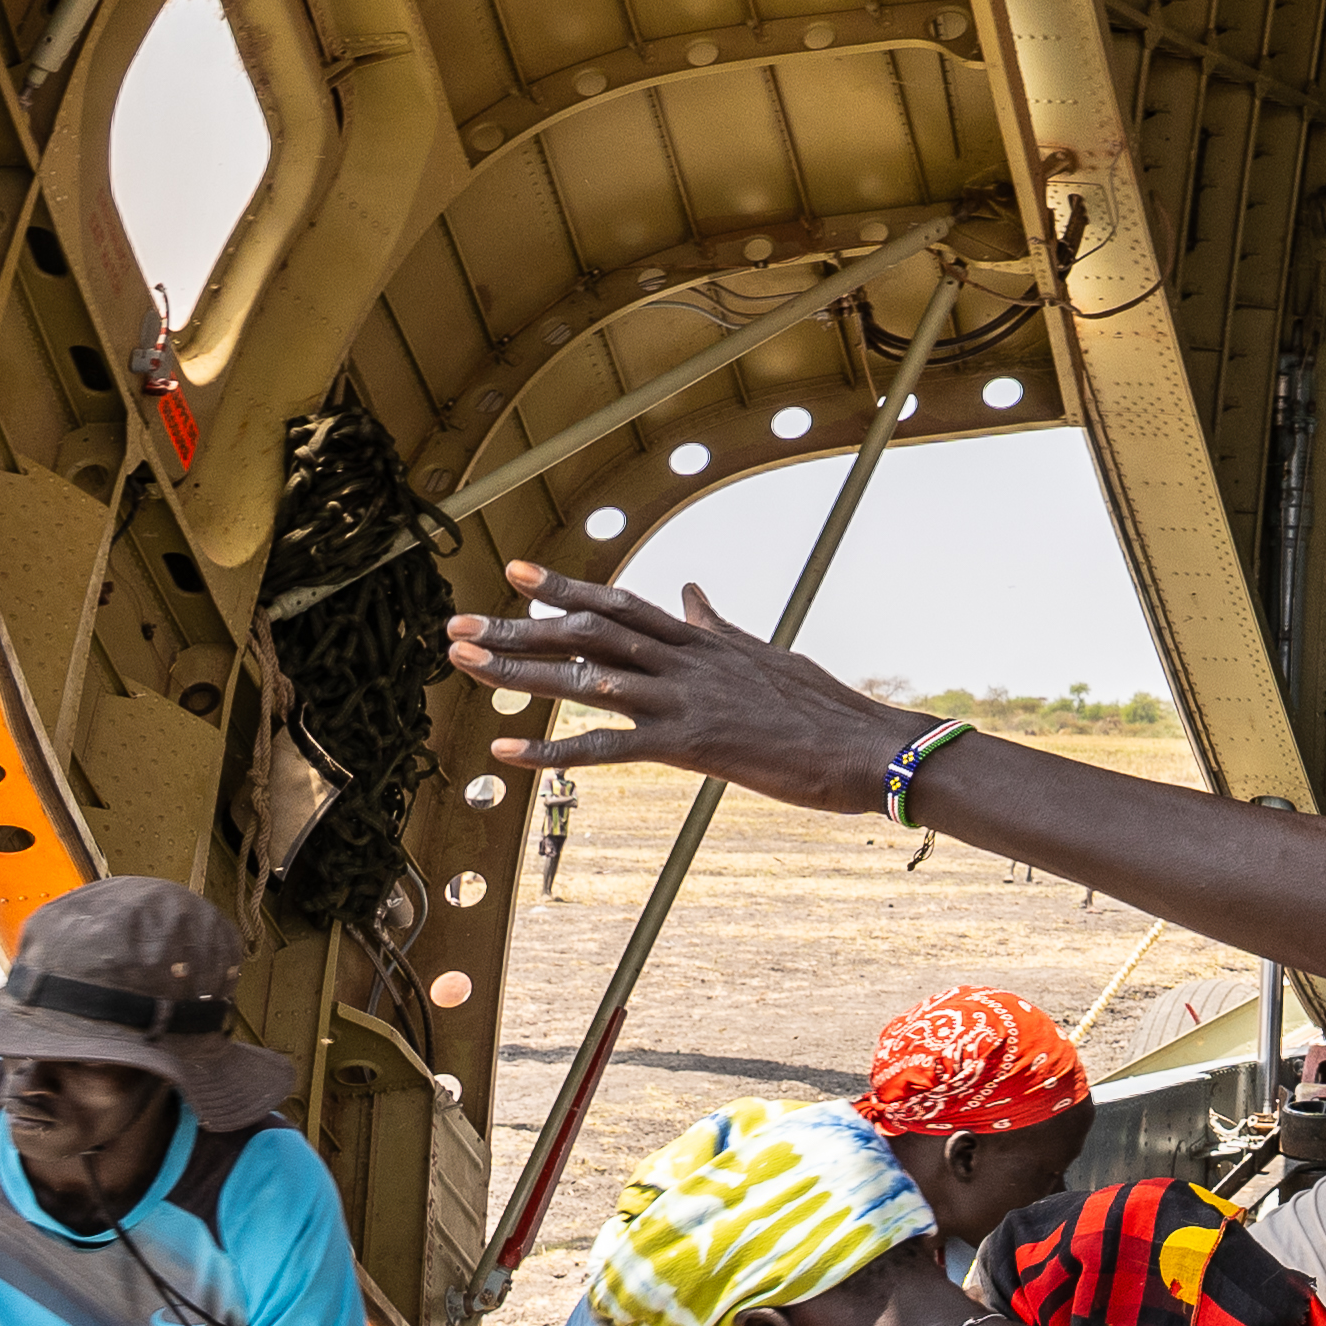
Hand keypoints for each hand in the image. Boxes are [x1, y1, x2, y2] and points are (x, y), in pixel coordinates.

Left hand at [446, 566, 915, 808]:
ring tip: (463, 663)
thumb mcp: (764, 655)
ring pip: (585, 681)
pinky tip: (506, 755)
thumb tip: (689, 591)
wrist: (867, 746)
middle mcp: (683, 661)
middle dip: (519, 628)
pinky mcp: (690, 744)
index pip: (620, 604)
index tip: (515, 571)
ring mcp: (684, 700)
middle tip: (458, 623)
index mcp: (700, 642)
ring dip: (518, 674)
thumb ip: (716, 626)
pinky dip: (553, 753)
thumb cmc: (823, 708)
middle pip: (587, 635)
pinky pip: (608, 748)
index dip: (565, 588)